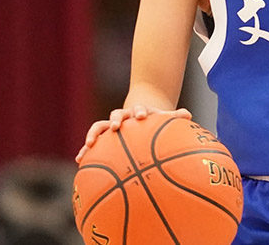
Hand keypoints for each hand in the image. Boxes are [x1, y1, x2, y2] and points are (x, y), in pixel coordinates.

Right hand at [75, 106, 191, 163]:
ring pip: (99, 127)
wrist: (138, 116)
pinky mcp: (102, 137)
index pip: (138, 109)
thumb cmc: (153, 121)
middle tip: (115, 126)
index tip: (141, 116)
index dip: (139, 111)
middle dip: (116, 120)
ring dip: (94, 134)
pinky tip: (79, 160)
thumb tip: (188, 114)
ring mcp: (110, 126)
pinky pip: (92, 142)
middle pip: (117, 114)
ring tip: (88, 144)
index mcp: (138, 112)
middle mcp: (123, 116)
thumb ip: (174, 117)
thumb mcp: (163, 119)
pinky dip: (85, 150)